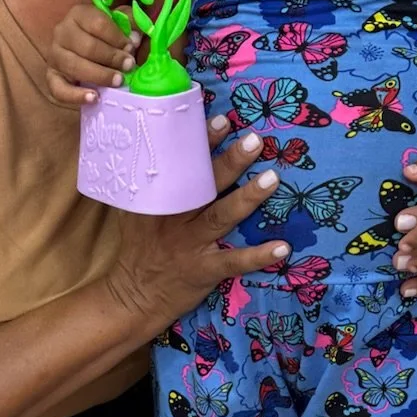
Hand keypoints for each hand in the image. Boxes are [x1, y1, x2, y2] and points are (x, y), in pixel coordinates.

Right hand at [45, 0, 139, 108]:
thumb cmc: (104, 35)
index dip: (117, 37)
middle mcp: (62, 32)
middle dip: (111, 57)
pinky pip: (59, 89)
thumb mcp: (117, 23)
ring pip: (75, 66)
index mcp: (79, 15)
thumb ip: (129, 23)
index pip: (98, 24)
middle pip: (87, 46)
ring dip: (99, 75)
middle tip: (129, 66)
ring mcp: (54, 55)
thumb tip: (136, 37)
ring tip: (118, 81)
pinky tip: (94, 98)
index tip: (131, 47)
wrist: (82, 49)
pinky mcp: (51, 76)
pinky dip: (76, 95)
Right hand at [107, 120, 289, 330]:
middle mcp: (175, 218)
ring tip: (272, 178)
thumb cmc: (139, 249)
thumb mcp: (135, 212)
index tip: (221, 119)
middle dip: (230, 161)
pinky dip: (259, 255)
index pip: (181, 165)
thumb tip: (160, 146)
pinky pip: (234, 261)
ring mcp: (190, 244)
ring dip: (248, 197)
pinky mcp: (204, 270)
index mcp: (158, 200)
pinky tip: (283, 246)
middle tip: (254, 139)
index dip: (201, 143)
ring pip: (221, 216)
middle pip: (205, 185)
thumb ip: (148, 184)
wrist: (133, 296)